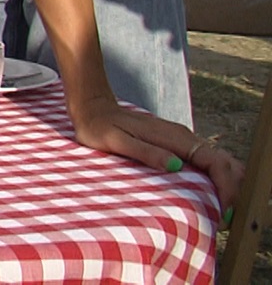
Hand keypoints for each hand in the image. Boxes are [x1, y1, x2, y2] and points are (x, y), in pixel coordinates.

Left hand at [68, 94, 243, 207]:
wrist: (93, 109)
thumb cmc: (100, 126)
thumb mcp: (117, 141)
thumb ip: (146, 152)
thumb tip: (176, 165)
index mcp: (174, 137)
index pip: (216, 162)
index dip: (227, 186)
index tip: (225, 209)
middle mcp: (183, 137)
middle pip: (223, 162)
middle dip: (232, 189)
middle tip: (225, 215)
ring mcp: (180, 140)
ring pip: (217, 162)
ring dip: (225, 185)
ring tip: (220, 211)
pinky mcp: (175, 145)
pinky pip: (204, 162)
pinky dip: (213, 179)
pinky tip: (208, 196)